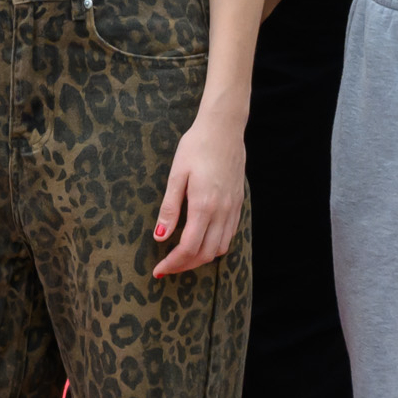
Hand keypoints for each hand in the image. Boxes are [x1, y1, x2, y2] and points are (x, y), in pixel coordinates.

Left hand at [149, 113, 247, 274]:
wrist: (224, 128)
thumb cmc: (196, 146)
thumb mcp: (177, 175)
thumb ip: (170, 208)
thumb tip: (160, 237)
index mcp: (204, 205)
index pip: (189, 248)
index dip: (173, 263)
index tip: (158, 269)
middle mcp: (222, 211)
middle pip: (205, 254)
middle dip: (184, 265)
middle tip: (166, 267)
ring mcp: (233, 209)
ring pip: (220, 248)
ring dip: (200, 258)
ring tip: (182, 258)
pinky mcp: (238, 204)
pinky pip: (228, 235)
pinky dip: (214, 246)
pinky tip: (201, 241)